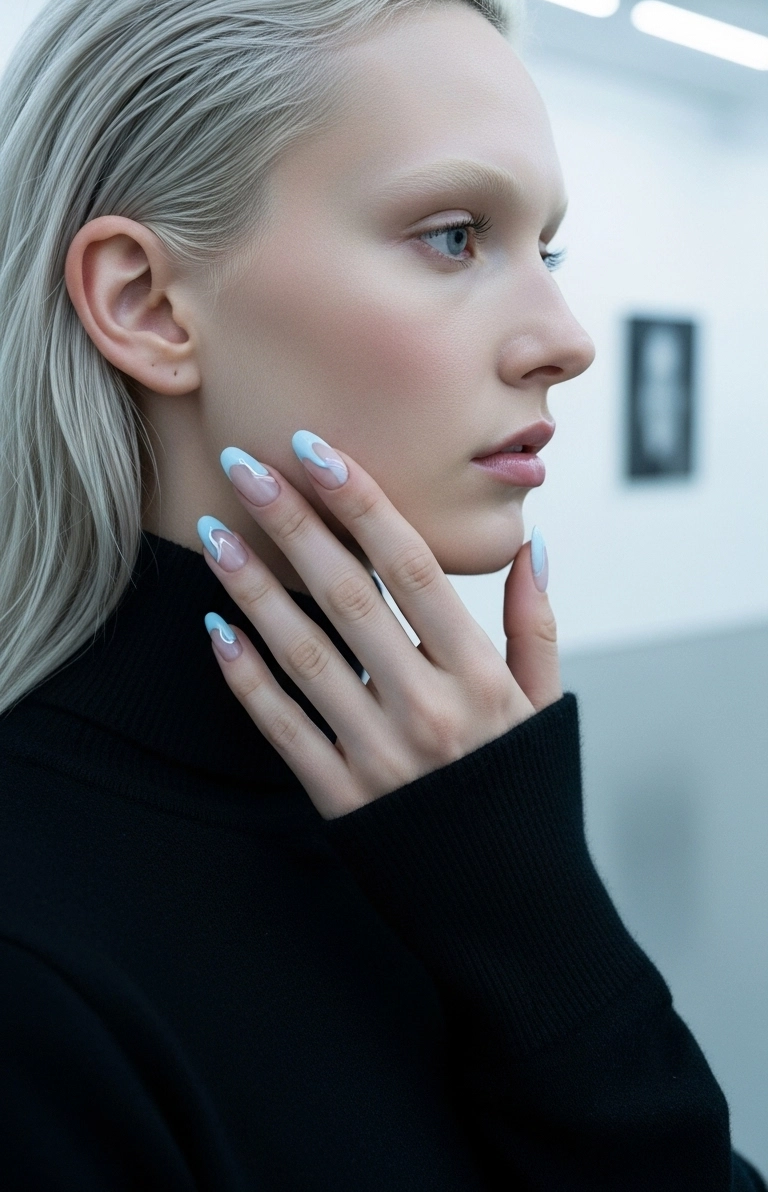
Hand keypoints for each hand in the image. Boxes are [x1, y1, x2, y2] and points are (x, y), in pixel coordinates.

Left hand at [197, 433, 561, 819]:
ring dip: (252, 587)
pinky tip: (217, 629)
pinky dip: (246, 677)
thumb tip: (530, 546)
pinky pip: (282, 727)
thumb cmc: (526, 790)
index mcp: (481, 674)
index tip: (318, 450)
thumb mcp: (547, 705)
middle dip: (292, 522)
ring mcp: (379, 753)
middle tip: (246, 463)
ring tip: (214, 532)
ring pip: (302, 653)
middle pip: (348, 595)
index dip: (362, 503)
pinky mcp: (340, 798)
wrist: (509, 909)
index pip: (412, 567)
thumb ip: (537, 624)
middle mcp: (428, 707)